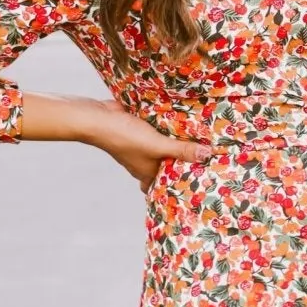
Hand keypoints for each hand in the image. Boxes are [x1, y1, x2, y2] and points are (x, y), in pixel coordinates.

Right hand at [19, 91, 210, 190]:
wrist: (98, 117)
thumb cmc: (125, 138)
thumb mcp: (157, 145)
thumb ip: (182, 150)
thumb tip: (208, 155)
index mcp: (147, 173)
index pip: (162, 188)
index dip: (174, 189)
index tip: (193, 186)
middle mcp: (143, 163)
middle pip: (164, 167)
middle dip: (179, 165)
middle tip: (203, 161)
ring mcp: (140, 147)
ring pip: (160, 149)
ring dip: (173, 146)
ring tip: (197, 142)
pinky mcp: (138, 131)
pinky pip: (155, 133)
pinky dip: (165, 130)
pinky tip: (179, 122)